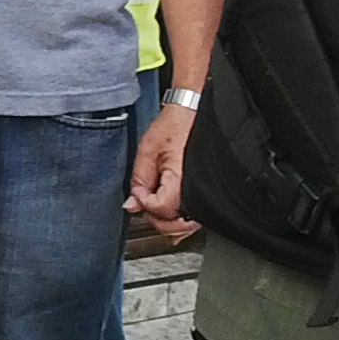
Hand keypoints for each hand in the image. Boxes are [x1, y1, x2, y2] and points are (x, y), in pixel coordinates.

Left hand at [125, 100, 200, 239]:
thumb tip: (132, 205)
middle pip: (175, 226)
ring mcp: (204, 194)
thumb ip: (139, 180)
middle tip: (144, 204)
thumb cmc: (174, 126)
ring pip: (187, 226)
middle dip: (156, 219)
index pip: (160, 209)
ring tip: (156, 208)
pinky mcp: (206, 192)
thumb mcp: (147, 150)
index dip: (144, 202)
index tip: (139, 192)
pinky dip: (181, 219)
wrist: (193, 113)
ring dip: (169, 223)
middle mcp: (197, 192)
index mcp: (181, 181)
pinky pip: (195, 217)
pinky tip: (170, 212)